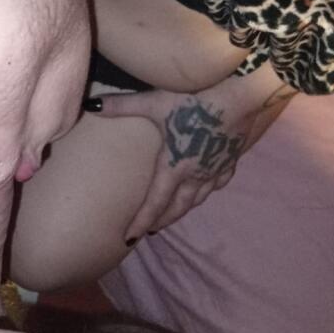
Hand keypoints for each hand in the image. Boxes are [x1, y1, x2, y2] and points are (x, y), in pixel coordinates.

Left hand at [90, 68, 295, 241]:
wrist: (243, 95)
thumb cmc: (196, 98)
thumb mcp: (155, 102)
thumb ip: (122, 105)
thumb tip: (91, 105)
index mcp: (176, 165)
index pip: (156, 202)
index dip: (142, 220)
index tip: (130, 238)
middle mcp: (197, 173)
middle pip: (178, 206)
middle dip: (163, 219)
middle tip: (150, 229)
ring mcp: (217, 168)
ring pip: (198, 198)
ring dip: (183, 208)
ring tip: (173, 212)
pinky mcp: (231, 159)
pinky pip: (217, 183)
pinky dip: (206, 191)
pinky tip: (205, 189)